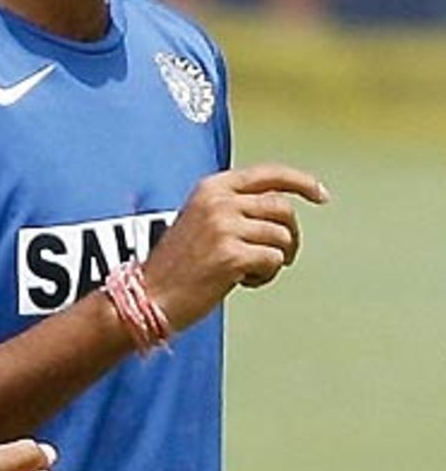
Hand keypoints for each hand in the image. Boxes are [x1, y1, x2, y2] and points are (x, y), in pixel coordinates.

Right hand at [144, 163, 328, 332]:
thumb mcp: (201, 220)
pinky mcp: (231, 256)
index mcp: (212, 188)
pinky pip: (273, 261)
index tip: (321, 196)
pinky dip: (266, 275)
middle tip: (283, 256)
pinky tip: (244, 282)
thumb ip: (235, 208)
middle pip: (282, 208)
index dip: (301, 182)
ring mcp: (224, 227)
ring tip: (251, 273)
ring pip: (281, 237)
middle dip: (291, 234)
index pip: (269, 173)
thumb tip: (280, 211)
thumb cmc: (177, 266)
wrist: (149, 297)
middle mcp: (218, 202)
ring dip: (275, 259)